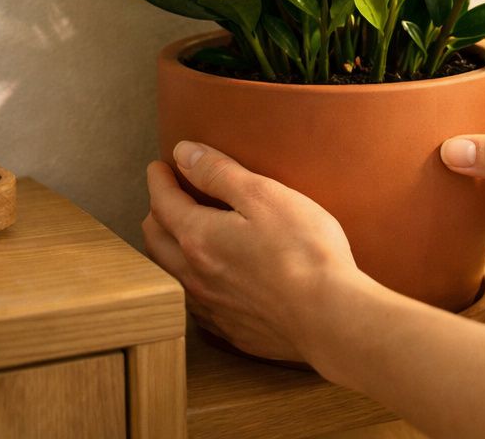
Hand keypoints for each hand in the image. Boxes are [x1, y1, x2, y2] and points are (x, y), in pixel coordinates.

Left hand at [143, 142, 370, 361]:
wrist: (329, 317)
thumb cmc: (303, 251)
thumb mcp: (264, 196)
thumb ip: (219, 173)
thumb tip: (183, 153)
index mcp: (198, 238)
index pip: (163, 202)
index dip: (159, 180)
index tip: (159, 167)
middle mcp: (194, 276)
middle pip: (156, 240)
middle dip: (156, 213)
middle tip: (167, 197)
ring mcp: (211, 307)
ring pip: (169, 275)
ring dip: (168, 249)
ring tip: (181, 235)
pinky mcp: (231, 330)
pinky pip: (194, 303)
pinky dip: (190, 281)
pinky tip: (208, 279)